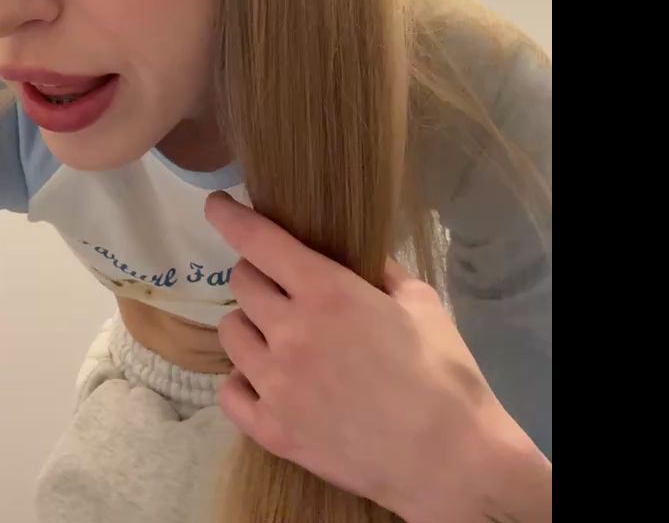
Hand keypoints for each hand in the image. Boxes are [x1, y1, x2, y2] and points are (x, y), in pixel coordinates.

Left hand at [204, 191, 550, 522]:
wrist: (451, 462)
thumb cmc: (445, 375)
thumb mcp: (421, 303)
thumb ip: (381, 271)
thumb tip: (359, 254)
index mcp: (327, 293)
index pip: (259, 241)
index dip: (231, 218)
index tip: (217, 206)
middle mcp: (290, 332)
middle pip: (241, 283)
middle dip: (257, 275)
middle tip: (280, 287)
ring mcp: (275, 384)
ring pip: (230, 333)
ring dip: (249, 326)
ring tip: (276, 337)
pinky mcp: (271, 430)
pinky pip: (229, 391)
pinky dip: (243, 380)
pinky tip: (266, 382)